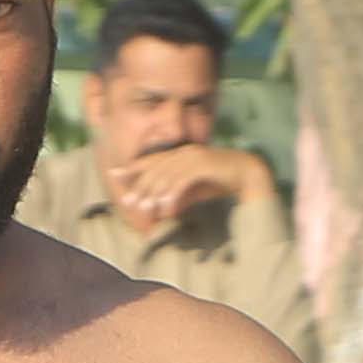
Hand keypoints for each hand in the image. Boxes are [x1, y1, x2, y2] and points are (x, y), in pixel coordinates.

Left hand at [110, 142, 256, 237]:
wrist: (248, 173)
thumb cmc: (220, 181)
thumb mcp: (193, 190)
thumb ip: (178, 197)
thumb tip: (162, 210)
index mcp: (180, 154)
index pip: (151, 160)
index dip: (132, 167)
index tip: (114, 174)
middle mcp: (184, 152)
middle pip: (155, 169)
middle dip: (140, 186)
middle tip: (129, 202)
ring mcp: (194, 157)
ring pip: (167, 175)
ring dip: (154, 193)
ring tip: (145, 208)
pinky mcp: (204, 164)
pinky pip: (183, 180)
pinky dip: (173, 194)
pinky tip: (166, 207)